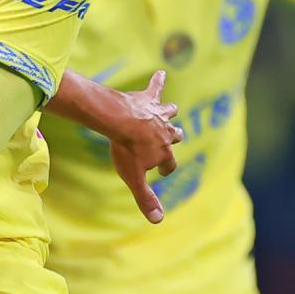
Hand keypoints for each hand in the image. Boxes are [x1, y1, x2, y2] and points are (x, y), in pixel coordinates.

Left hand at [106, 70, 183, 223]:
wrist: (119, 121)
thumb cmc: (126, 150)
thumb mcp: (134, 178)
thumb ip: (146, 199)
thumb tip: (158, 221)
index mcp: (164, 151)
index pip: (169, 164)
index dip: (165, 168)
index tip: (160, 171)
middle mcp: (166, 131)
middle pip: (175, 135)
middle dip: (174, 138)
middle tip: (172, 139)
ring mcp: (157, 114)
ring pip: (170, 112)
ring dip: (170, 112)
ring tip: (171, 110)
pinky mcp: (147, 99)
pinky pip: (155, 88)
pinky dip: (158, 81)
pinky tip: (161, 72)